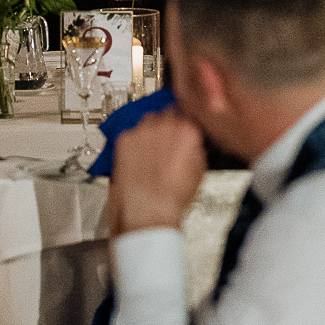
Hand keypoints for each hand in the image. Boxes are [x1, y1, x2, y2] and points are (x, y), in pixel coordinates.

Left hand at [110, 105, 206, 234]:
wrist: (148, 210)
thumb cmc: (173, 197)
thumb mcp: (199, 170)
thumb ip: (196, 147)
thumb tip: (193, 141)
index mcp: (187, 131)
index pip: (187, 113)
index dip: (184, 123)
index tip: (182, 130)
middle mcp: (164, 125)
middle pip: (166, 114)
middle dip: (167, 126)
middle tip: (166, 144)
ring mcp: (143, 131)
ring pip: (148, 122)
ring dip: (151, 133)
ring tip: (152, 155)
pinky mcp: (124, 139)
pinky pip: (131, 134)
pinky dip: (134, 144)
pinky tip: (138, 161)